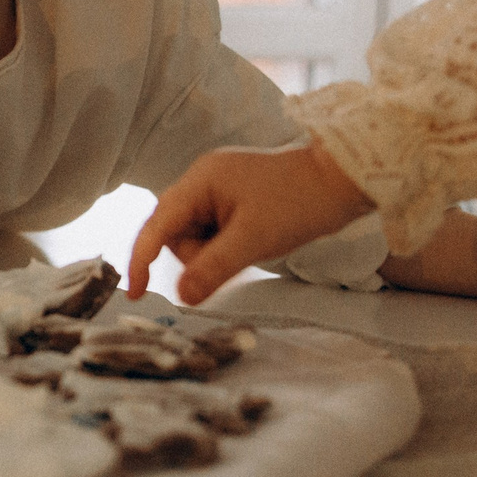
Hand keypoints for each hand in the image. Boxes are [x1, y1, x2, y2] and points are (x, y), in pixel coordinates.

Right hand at [130, 142, 368, 304]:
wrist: (341, 182)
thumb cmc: (298, 204)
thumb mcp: (253, 241)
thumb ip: (212, 268)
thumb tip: (180, 296)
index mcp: (199, 181)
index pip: (157, 224)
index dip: (141, 260)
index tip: (135, 294)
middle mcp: (202, 180)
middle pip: (175, 232)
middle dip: (197, 255)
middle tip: (234, 257)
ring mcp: (218, 188)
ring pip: (195, 235)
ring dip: (214, 252)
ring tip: (250, 246)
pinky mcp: (234, 199)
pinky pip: (214, 231)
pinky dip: (225, 246)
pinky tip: (250, 242)